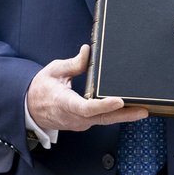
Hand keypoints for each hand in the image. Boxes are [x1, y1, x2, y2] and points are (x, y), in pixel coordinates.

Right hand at [26, 45, 148, 131]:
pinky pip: (102, 120)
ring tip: (143, 108)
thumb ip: (73, 63)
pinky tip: (129, 108)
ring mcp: (80, 123)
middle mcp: (74, 117)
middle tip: (143, 110)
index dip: (104, 105)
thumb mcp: (54, 70)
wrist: (30, 108)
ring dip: (123, 116)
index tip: (119, 100)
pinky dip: (115, 115)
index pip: (86, 107)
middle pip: (102, 118)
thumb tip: (88, 51)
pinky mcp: (84, 123)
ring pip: (104, 120)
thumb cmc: (41, 88)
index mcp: (65, 103)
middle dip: (124, 115)